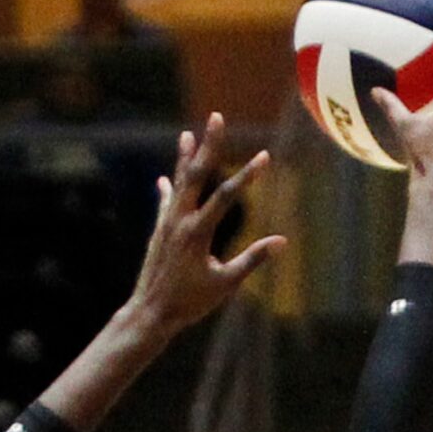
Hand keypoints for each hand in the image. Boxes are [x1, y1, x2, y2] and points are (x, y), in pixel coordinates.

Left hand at [128, 116, 285, 337]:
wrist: (150, 314)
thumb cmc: (190, 303)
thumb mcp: (226, 284)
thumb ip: (252, 260)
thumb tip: (282, 242)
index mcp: (197, 232)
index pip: (226, 195)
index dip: (247, 175)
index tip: (265, 156)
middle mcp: (179, 221)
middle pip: (197, 175)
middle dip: (209, 145)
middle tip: (216, 117)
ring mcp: (166, 225)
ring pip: (178, 183)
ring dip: (185, 158)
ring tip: (187, 135)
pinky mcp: (159, 233)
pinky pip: (165, 203)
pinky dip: (168, 189)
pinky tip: (165, 179)